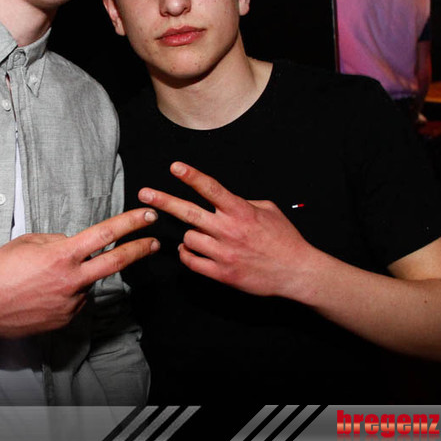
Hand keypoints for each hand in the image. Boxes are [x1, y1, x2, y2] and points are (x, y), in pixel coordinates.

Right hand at [0, 208, 158, 336]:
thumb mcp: (29, 242)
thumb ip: (58, 242)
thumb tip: (73, 245)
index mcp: (62, 256)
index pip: (105, 235)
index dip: (130, 223)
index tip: (148, 216)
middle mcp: (71, 281)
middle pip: (116, 263)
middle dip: (139, 250)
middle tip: (154, 243)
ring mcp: (69, 304)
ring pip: (87, 284)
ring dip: (79, 277)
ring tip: (44, 278)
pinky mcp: (64, 321)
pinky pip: (74, 302)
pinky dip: (66, 294)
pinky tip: (43, 294)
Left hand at [138, 162, 321, 299]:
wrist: (296, 272)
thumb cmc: (284, 238)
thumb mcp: (268, 209)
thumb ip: (243, 202)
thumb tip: (223, 200)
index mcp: (241, 211)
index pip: (211, 189)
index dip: (192, 176)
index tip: (175, 167)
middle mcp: (229, 230)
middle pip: (188, 212)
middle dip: (163, 201)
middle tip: (144, 193)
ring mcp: (224, 253)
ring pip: (189, 238)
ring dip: (190, 234)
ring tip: (201, 235)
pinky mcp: (222, 274)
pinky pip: (192, 261)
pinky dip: (187, 254)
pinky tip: (191, 250)